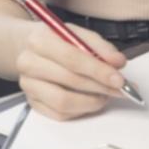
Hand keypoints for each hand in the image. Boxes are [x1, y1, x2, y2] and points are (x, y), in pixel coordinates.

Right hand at [14, 22, 128, 120]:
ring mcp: (28, 85)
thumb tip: (118, 62)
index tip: (119, 79)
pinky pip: (59, 114)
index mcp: (40, 40)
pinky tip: (91, 101)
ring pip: (63, 102)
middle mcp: (28, 63)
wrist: (30, 48)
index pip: (72, 58)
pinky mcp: (31, 102)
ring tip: (106, 94)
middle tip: (121, 89)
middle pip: (70, 80)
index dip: (98, 70)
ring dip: (91, 101)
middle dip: (100, 87)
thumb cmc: (58, 41)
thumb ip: (100, 47)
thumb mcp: (79, 34)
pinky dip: (80, 110)